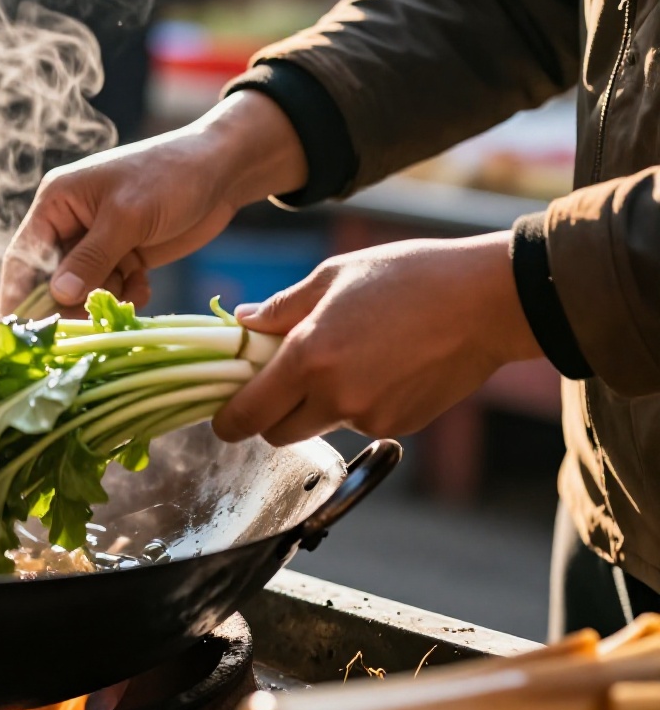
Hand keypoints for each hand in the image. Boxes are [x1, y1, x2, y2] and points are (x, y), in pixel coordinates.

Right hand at [0, 91, 308, 314]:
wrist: (223, 170)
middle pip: (53, 280)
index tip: (20, 332)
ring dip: (107, 298)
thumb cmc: (170, 177)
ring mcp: (98, 242)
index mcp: (57, 203)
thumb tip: (58, 296)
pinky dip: (127, 295)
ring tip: (133, 284)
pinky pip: (112, 290)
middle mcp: (70, 224)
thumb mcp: (127, 217)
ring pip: (85, 290)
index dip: (19, 296)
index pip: (24, 258)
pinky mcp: (124, 256)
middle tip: (91, 321)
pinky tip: (144, 284)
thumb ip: (91, 258)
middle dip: (73, 301)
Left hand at [211, 232, 543, 446]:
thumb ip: (280, 309)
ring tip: (346, 358)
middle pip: (277, 433)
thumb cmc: (408, 277)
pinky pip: (359, 423)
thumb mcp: (332, 277)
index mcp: (308, 358)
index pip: (247, 415)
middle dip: (270, 414)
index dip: (228, 420)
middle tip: (281, 380)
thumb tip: (242, 324)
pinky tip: (382, 367)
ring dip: (315, 406)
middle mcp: (335, 397)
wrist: (486, 301)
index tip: (223, 414)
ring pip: (318, 427)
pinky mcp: (400, 426)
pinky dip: (356, 404)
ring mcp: (370, 417)